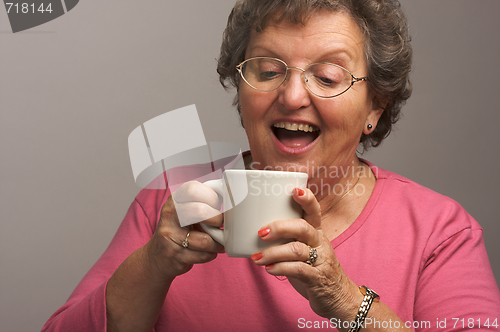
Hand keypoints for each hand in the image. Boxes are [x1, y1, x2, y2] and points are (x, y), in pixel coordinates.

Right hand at [145, 181, 224, 280]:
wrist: (158, 257)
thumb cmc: (181, 231)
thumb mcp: (186, 211)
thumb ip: (203, 202)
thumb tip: (232, 196)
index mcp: (175, 199)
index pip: (193, 189)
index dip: (211, 197)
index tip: (216, 205)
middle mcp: (169, 214)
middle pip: (200, 211)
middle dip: (217, 220)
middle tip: (219, 225)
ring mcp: (169, 235)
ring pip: (205, 240)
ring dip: (217, 244)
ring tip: (217, 243)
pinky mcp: (173, 254)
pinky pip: (203, 255)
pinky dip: (210, 255)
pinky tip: (207, 252)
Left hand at [250, 188, 359, 320]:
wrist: (338, 298)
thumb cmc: (315, 269)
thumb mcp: (304, 249)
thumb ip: (287, 238)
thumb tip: (255, 231)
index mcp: (316, 232)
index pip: (314, 211)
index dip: (306, 199)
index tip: (294, 190)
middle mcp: (320, 243)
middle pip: (302, 227)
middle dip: (279, 227)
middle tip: (260, 233)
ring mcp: (320, 260)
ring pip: (297, 250)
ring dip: (273, 252)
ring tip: (256, 258)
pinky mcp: (317, 279)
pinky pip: (298, 270)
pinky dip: (281, 268)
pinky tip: (269, 269)